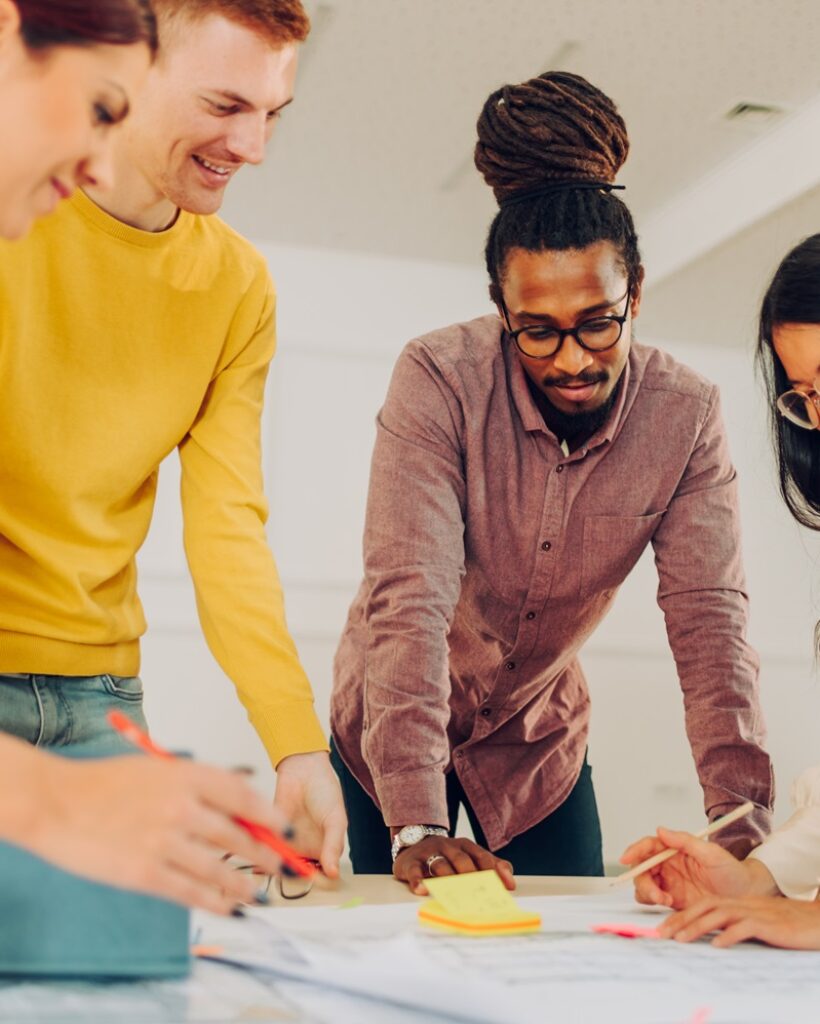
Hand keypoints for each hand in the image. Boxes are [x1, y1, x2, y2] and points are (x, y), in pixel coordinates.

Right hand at [29, 755, 290, 913]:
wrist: (59, 802)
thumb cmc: (105, 783)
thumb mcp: (158, 769)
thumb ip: (196, 785)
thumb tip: (237, 805)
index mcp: (186, 777)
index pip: (243, 797)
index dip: (270, 816)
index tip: (285, 828)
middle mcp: (182, 809)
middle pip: (238, 835)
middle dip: (264, 853)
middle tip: (279, 864)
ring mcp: (165, 843)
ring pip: (219, 868)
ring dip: (243, 883)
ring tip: (258, 891)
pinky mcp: (146, 874)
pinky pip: (190, 892)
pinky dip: (215, 901)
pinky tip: (229, 907)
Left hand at [273, 751, 345, 878]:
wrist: (304, 768)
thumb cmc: (326, 792)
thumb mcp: (336, 819)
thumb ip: (334, 845)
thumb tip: (334, 872)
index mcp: (325, 850)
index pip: (320, 876)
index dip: (314, 884)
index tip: (309, 884)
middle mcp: (305, 850)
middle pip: (297, 874)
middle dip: (291, 878)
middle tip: (289, 877)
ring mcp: (287, 842)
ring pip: (280, 863)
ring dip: (274, 867)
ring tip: (273, 868)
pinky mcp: (270, 832)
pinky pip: (265, 848)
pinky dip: (261, 853)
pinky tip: (260, 857)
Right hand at [393, 835, 514, 895]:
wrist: (414, 842)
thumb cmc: (448, 856)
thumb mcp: (469, 856)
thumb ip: (491, 866)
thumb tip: (510, 884)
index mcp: (465, 846)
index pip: (481, 856)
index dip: (493, 871)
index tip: (504, 887)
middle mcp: (448, 846)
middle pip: (461, 859)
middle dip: (470, 875)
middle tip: (477, 892)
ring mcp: (429, 852)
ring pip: (439, 864)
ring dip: (447, 877)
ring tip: (452, 893)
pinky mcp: (412, 861)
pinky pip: (414, 870)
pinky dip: (417, 880)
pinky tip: (421, 890)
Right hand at [619, 827, 776, 909]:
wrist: (746, 897)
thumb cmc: (732, 872)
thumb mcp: (712, 853)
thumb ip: (685, 841)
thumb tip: (661, 830)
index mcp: (675, 849)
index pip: (648, 846)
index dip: (634, 850)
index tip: (626, 859)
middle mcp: (668, 865)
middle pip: (641, 868)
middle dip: (643, 880)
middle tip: (657, 893)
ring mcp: (669, 882)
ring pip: (644, 885)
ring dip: (648, 892)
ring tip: (666, 900)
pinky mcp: (673, 900)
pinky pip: (653, 900)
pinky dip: (655, 903)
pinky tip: (671, 905)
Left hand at [659, 896, 819, 949]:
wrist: (814, 920)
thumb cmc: (785, 923)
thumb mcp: (755, 918)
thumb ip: (734, 922)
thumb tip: (712, 936)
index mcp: (736, 903)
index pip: (703, 905)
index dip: (682, 914)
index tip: (664, 928)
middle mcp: (741, 904)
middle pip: (705, 907)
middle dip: (681, 919)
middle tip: (662, 933)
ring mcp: (754, 912)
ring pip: (719, 915)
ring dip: (697, 926)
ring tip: (680, 938)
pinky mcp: (767, 923)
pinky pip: (745, 927)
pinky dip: (729, 934)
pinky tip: (716, 944)